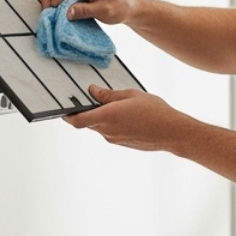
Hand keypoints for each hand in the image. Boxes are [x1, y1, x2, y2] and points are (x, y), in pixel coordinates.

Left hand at [63, 85, 190, 151]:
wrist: (172, 133)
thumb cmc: (155, 112)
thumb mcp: (131, 95)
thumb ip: (108, 94)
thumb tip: (93, 91)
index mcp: (107, 117)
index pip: (77, 120)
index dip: (67, 116)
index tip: (63, 109)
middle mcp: (107, 131)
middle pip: (87, 123)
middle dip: (87, 112)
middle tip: (92, 99)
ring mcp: (114, 139)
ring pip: (99, 127)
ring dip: (101, 117)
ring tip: (117, 105)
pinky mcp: (122, 143)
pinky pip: (110, 132)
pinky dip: (112, 123)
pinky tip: (126, 115)